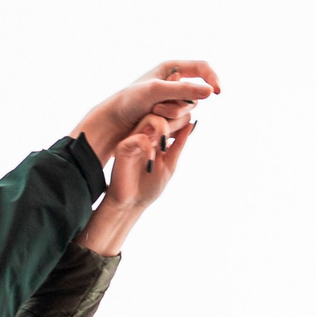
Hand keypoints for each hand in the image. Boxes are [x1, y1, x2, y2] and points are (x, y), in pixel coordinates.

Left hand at [71, 59, 221, 161]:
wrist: (114, 122)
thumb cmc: (130, 101)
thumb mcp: (157, 91)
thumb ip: (183, 91)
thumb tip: (211, 92)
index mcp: (171, 68)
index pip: (202, 68)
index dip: (212, 78)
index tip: (217, 92)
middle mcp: (174, 83)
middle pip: (196, 95)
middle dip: (179, 104)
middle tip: (156, 107)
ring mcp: (172, 101)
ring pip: (188, 111)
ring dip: (171, 116)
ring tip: (150, 114)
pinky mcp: (169, 116)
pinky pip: (181, 123)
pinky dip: (169, 125)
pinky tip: (154, 124)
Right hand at [77, 114, 197, 255]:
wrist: (130, 204)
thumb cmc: (149, 187)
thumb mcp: (170, 164)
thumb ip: (178, 145)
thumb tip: (191, 123)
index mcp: (157, 138)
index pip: (171, 118)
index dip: (182, 119)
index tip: (190, 125)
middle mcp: (146, 134)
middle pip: (161, 112)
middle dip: (174, 120)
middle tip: (180, 131)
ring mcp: (134, 139)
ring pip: (150, 118)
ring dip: (163, 129)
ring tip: (164, 147)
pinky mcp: (123, 147)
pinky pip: (139, 137)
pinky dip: (148, 148)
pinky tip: (150, 164)